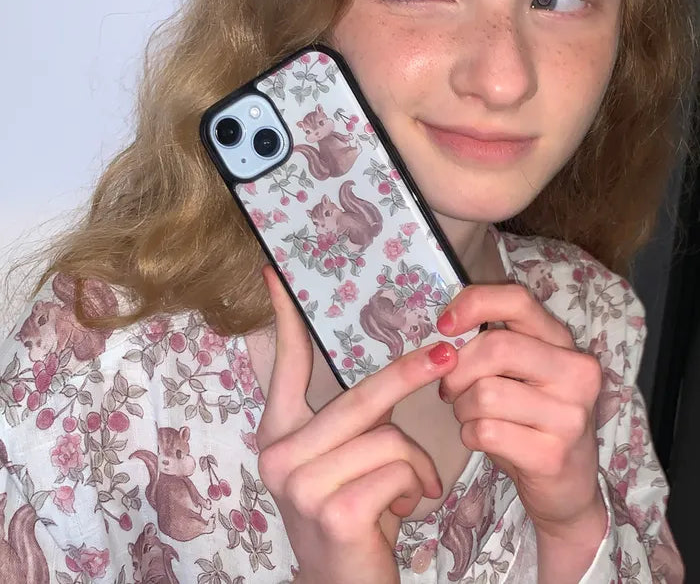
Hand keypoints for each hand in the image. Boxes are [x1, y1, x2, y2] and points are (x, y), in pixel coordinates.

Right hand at [256, 266, 456, 583]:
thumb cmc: (352, 511)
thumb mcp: (343, 458)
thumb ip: (352, 417)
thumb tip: (390, 367)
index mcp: (279, 432)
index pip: (283, 364)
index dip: (285, 318)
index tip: (277, 274)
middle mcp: (279, 453)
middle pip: (359, 396)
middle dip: (410, 374)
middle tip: (447, 353)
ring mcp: (301, 483)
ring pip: (388, 437)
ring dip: (414, 463)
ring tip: (409, 487)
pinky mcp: (333, 512)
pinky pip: (398, 469)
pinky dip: (415, 486)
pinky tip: (403, 508)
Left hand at [436, 284, 605, 539]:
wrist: (568, 485)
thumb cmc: (530, 418)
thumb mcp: (520, 371)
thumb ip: (493, 342)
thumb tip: (446, 327)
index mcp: (563, 341)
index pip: (518, 300)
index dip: (474, 303)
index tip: (445, 325)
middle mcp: (577, 372)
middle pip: (496, 347)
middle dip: (457, 369)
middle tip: (450, 388)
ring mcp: (570, 416)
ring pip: (485, 393)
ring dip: (462, 407)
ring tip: (471, 415)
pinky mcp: (553, 455)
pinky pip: (486, 432)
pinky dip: (470, 435)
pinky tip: (483, 439)